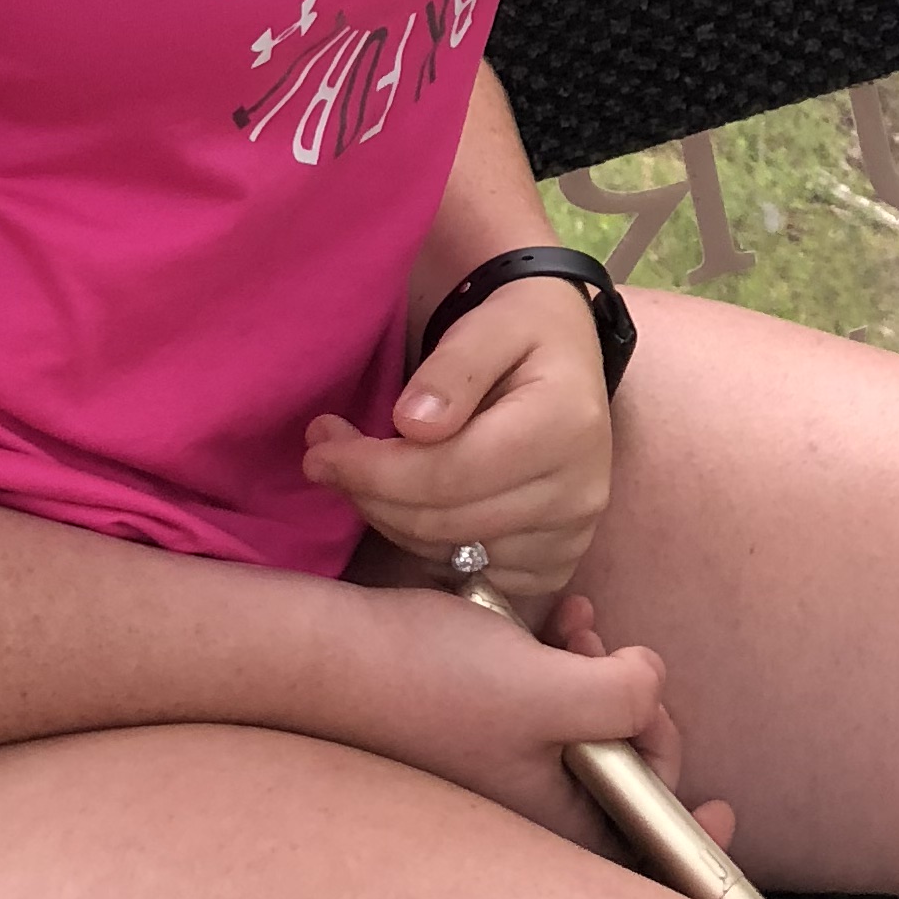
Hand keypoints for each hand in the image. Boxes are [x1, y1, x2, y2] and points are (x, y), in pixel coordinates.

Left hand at [305, 273, 613, 605]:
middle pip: (443, 521)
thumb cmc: (522, 332)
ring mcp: (570, 536)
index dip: (374, 470)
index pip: (449, 474)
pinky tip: (408, 503)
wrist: (568, 358)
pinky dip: (425, 544)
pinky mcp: (555, 564)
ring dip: (389, 518)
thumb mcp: (490, 323)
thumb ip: (453, 368)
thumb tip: (412, 424)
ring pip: (447, 552)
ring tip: (357, 473)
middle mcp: (578, 492)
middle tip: (321, 458)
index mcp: (565, 426)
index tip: (319, 449)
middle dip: (369, 493)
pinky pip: (467, 575)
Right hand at [335, 581, 735, 858]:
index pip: (638, 847)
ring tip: (583, 630)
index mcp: (548, 822)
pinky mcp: (481, 732)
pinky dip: (564, 666)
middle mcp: (526, 807)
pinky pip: (548, 709)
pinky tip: (561, 623)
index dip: (689, 833)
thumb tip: (652, 690)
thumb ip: (622, 697)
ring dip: (601, 675)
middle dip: (637, 713)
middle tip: (623, 664)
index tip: (724, 811)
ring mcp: (502, 770)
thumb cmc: (434, 680)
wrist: (333, 653)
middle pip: (621, 779)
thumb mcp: (548, 689)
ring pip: (586, 734)